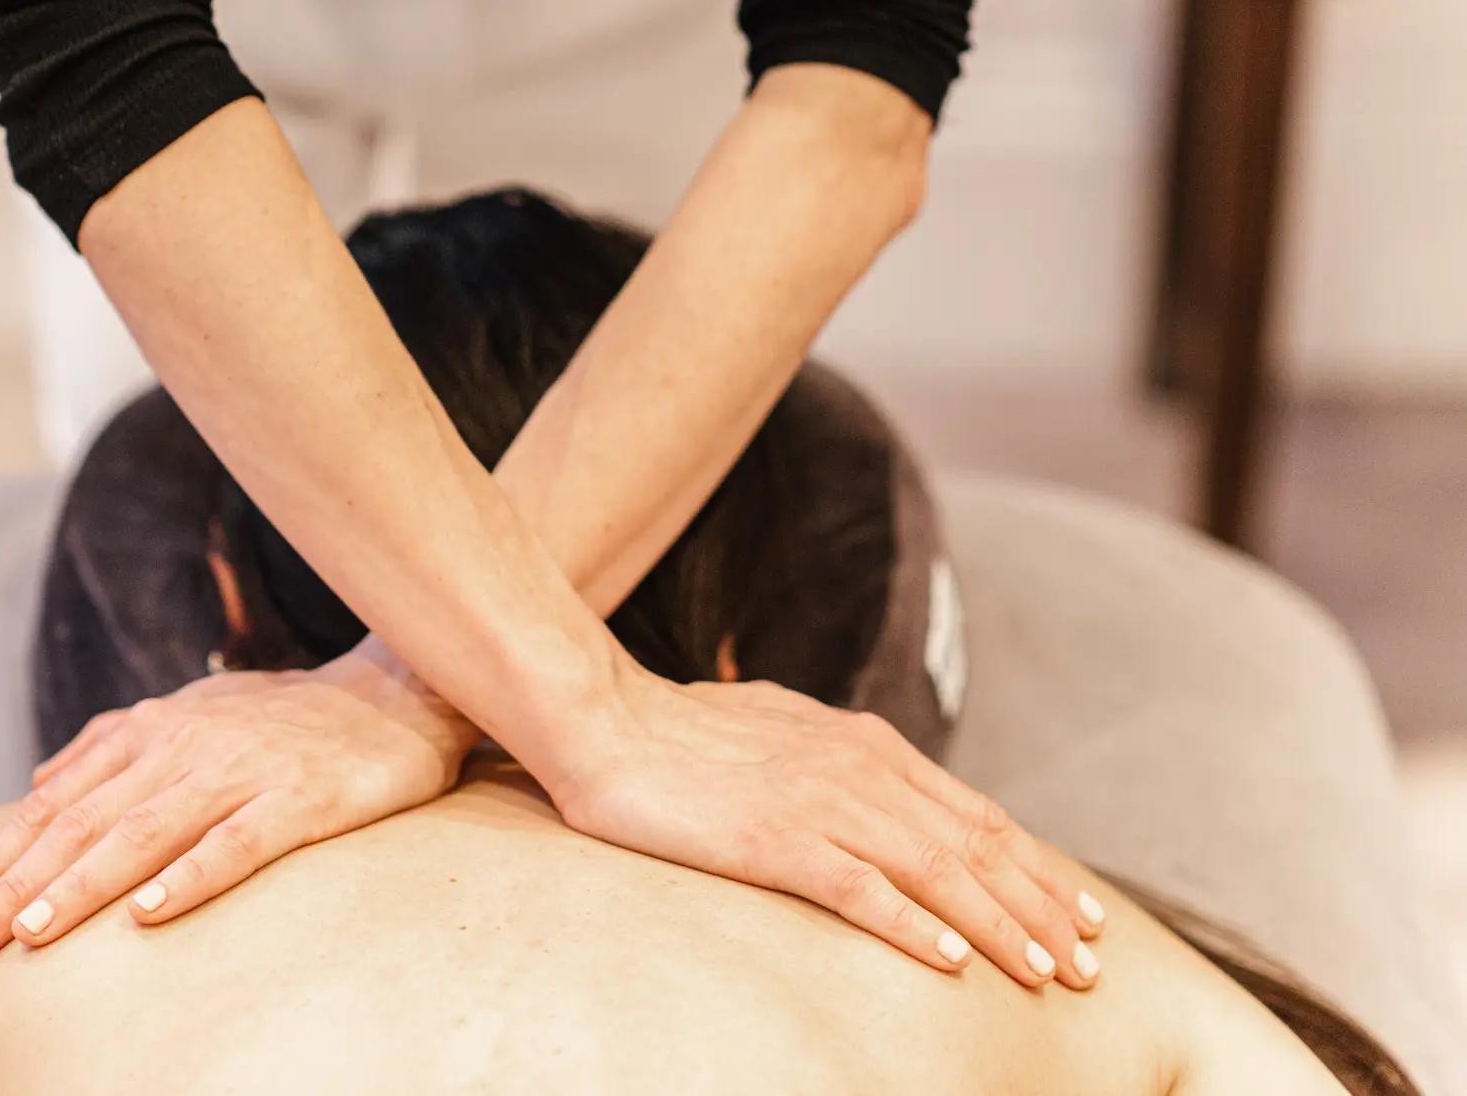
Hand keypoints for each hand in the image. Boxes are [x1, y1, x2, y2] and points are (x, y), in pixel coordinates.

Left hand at [0, 641, 481, 960]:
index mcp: (154, 730)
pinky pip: (236, 843)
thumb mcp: (196, 712)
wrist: (399, 693)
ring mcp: (243, 771)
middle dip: (15, 885)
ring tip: (31, 933)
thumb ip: (115, 741)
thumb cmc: (290, 715)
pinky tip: (149, 914)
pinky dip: (189, 876)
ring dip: (82, 885)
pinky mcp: (300, 799)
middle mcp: (186, 747)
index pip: (56, 804)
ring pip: (144, 833)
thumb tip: (41, 778)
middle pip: (84, 823)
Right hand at [545, 671, 1106, 989]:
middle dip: (1042, 908)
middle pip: (975, 847)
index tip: (1081, 912)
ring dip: (1002, 928)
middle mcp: (857, 769)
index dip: (1036, 867)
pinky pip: (863, 890)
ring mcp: (820, 803)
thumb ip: (828, 755)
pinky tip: (952, 963)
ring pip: (938, 872)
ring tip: (1048, 975)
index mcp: (862, 743)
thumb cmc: (677, 732)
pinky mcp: (775, 839)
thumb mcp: (776, 728)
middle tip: (1092, 964)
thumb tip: (862, 778)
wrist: (603, 720)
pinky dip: (916, 927)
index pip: (974, 814)